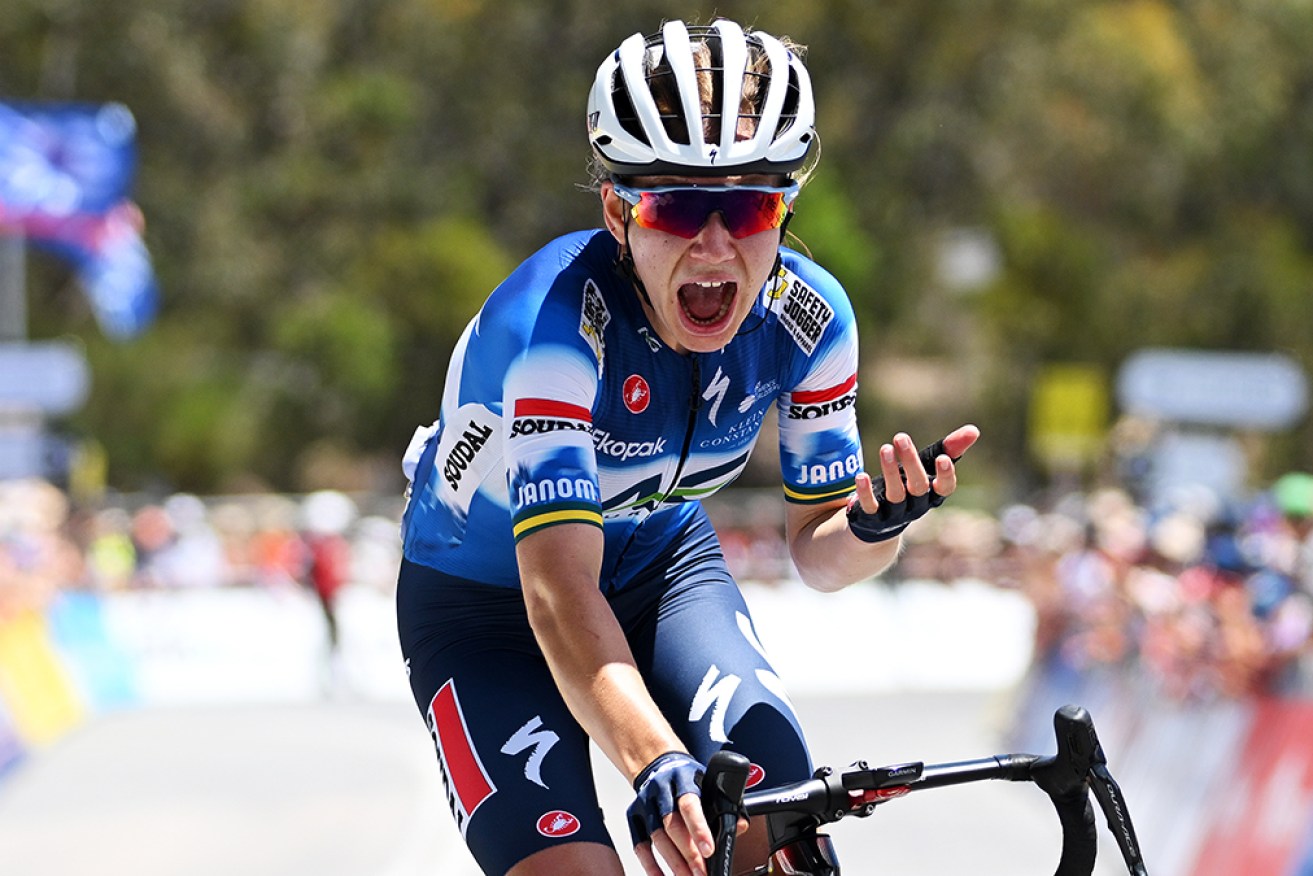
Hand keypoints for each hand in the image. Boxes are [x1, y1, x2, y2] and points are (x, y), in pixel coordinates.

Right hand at [627, 751, 714, 875]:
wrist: (659, 764)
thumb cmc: (688, 779)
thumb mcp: (707, 783)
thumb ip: (723, 804)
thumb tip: (740, 826)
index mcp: (684, 779)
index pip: (690, 805)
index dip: (699, 829)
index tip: (709, 851)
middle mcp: (662, 790)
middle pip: (672, 826)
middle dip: (688, 854)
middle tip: (701, 873)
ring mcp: (645, 803)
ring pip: (657, 838)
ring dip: (673, 863)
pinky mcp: (634, 816)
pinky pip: (639, 844)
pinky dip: (650, 865)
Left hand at [847, 424, 979, 542]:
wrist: (878, 525)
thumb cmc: (908, 487)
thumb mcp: (926, 468)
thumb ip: (948, 450)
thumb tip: (974, 430)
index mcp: (932, 495)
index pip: (945, 489)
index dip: (946, 475)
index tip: (942, 458)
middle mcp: (916, 506)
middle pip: (918, 486)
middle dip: (911, 462)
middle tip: (900, 437)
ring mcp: (894, 514)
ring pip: (896, 494)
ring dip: (890, 471)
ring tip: (885, 447)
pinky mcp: (872, 517)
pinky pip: (870, 506)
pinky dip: (865, 492)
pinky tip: (861, 476)